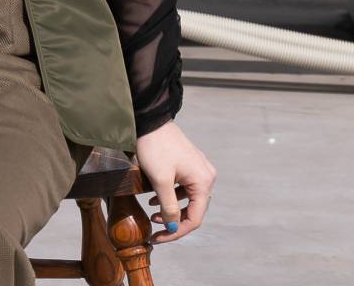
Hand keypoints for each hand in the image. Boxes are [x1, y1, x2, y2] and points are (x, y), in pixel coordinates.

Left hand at [134, 119, 216, 243]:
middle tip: (154, 228)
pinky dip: (171, 195)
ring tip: (152, 213)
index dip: (176, 232)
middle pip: (193, 209)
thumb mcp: (160, 180)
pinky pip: (184, 186)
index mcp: (203, 182)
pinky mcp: (189, 163)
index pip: (194, 218)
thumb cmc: (155, 147)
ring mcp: (199, 168)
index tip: (158, 237)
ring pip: (188, 199)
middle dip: (173, 221)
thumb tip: (172, 227)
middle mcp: (206, 176)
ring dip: (172, 209)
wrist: (149, 119)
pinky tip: (154, 198)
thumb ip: (169, 206)